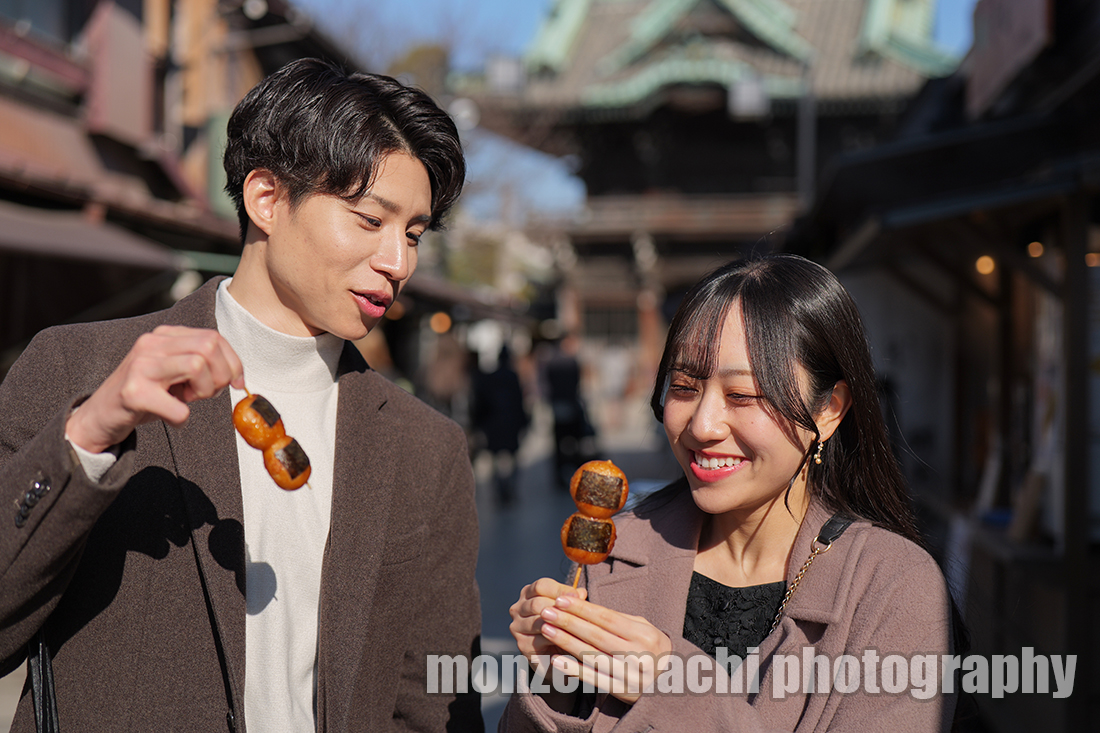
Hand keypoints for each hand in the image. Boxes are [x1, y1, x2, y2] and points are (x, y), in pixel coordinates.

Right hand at [66, 325, 243, 452]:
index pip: (214, 337)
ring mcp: (140, 366)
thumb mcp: (174, 373)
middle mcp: (151, 344)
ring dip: (202, 392)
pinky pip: (178, 406)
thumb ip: (201, 365)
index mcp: (164, 336)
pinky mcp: (133, 392)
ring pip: (196, 365)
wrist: (100, 416)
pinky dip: (182, 417)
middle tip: (203, 394)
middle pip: (208, 347)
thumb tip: (236, 376)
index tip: (236, 383)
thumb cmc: (146, 395)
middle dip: (218, 376)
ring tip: (185, 401)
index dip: (233, 362)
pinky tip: (172, 417)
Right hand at [509, 578, 586, 674]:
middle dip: (559, 607)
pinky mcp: (522, 644)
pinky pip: (540, 638)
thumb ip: (572, 600)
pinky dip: (557, 638)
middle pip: (537, 603)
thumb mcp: (567, 609)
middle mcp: (518, 608)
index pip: (541, 586)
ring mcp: (517, 627)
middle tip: (578, 612)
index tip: (577, 596)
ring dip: (559, 623)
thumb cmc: (562, 626)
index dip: (559, 589)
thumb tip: (581, 592)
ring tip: (576, 625)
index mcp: (528, 594)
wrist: (554, 654)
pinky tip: (570, 638)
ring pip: (539, 621)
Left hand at [538, 594, 671, 703]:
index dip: (582, 608)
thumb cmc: (651, 647)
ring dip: (565, 642)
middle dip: (568, 621)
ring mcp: (628, 675)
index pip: (606, 618)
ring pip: (591, 656)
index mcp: (643, 634)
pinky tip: (556, 658)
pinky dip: (573, 668)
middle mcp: (636, 654)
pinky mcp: (620, 691)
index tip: (561, 599)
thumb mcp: (643, 628)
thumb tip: (584, 606)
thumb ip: (618, 618)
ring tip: (546, 629)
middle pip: (596, 635)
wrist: (671, 682)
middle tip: (547, 611)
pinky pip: (593, 678)